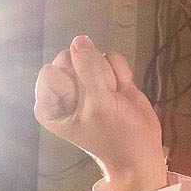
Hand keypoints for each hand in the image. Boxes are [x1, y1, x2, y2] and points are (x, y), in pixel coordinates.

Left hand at [34, 36, 166, 190]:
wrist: (141, 151)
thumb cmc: (116, 136)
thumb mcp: (100, 105)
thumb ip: (88, 69)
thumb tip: (80, 39)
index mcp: (49, 103)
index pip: (52, 71)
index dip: (73, 85)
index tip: (85, 105)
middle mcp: (63, 89)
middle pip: (72, 59)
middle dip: (94, 78)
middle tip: (104, 102)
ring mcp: (85, 81)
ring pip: (93, 56)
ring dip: (109, 77)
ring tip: (114, 100)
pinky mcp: (105, 76)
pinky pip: (111, 58)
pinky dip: (121, 75)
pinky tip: (122, 93)